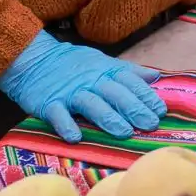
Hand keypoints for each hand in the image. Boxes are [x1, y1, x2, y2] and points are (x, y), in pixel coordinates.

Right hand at [0, 31, 165, 143]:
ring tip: (124, 133)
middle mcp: (90, 80)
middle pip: (115, 93)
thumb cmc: (72, 64)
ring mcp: (69, 92)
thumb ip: (129, 71)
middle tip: (150, 125)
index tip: (161, 110)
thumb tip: (156, 77)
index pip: (130, 82)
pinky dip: (66, 125)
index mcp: (105, 70)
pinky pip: (58, 114)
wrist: (33, 58)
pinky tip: (75, 137)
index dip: (146, 95)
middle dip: (134, 109)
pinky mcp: (49, 102)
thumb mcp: (102, 62)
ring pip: (92, 104)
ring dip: (108, 118)